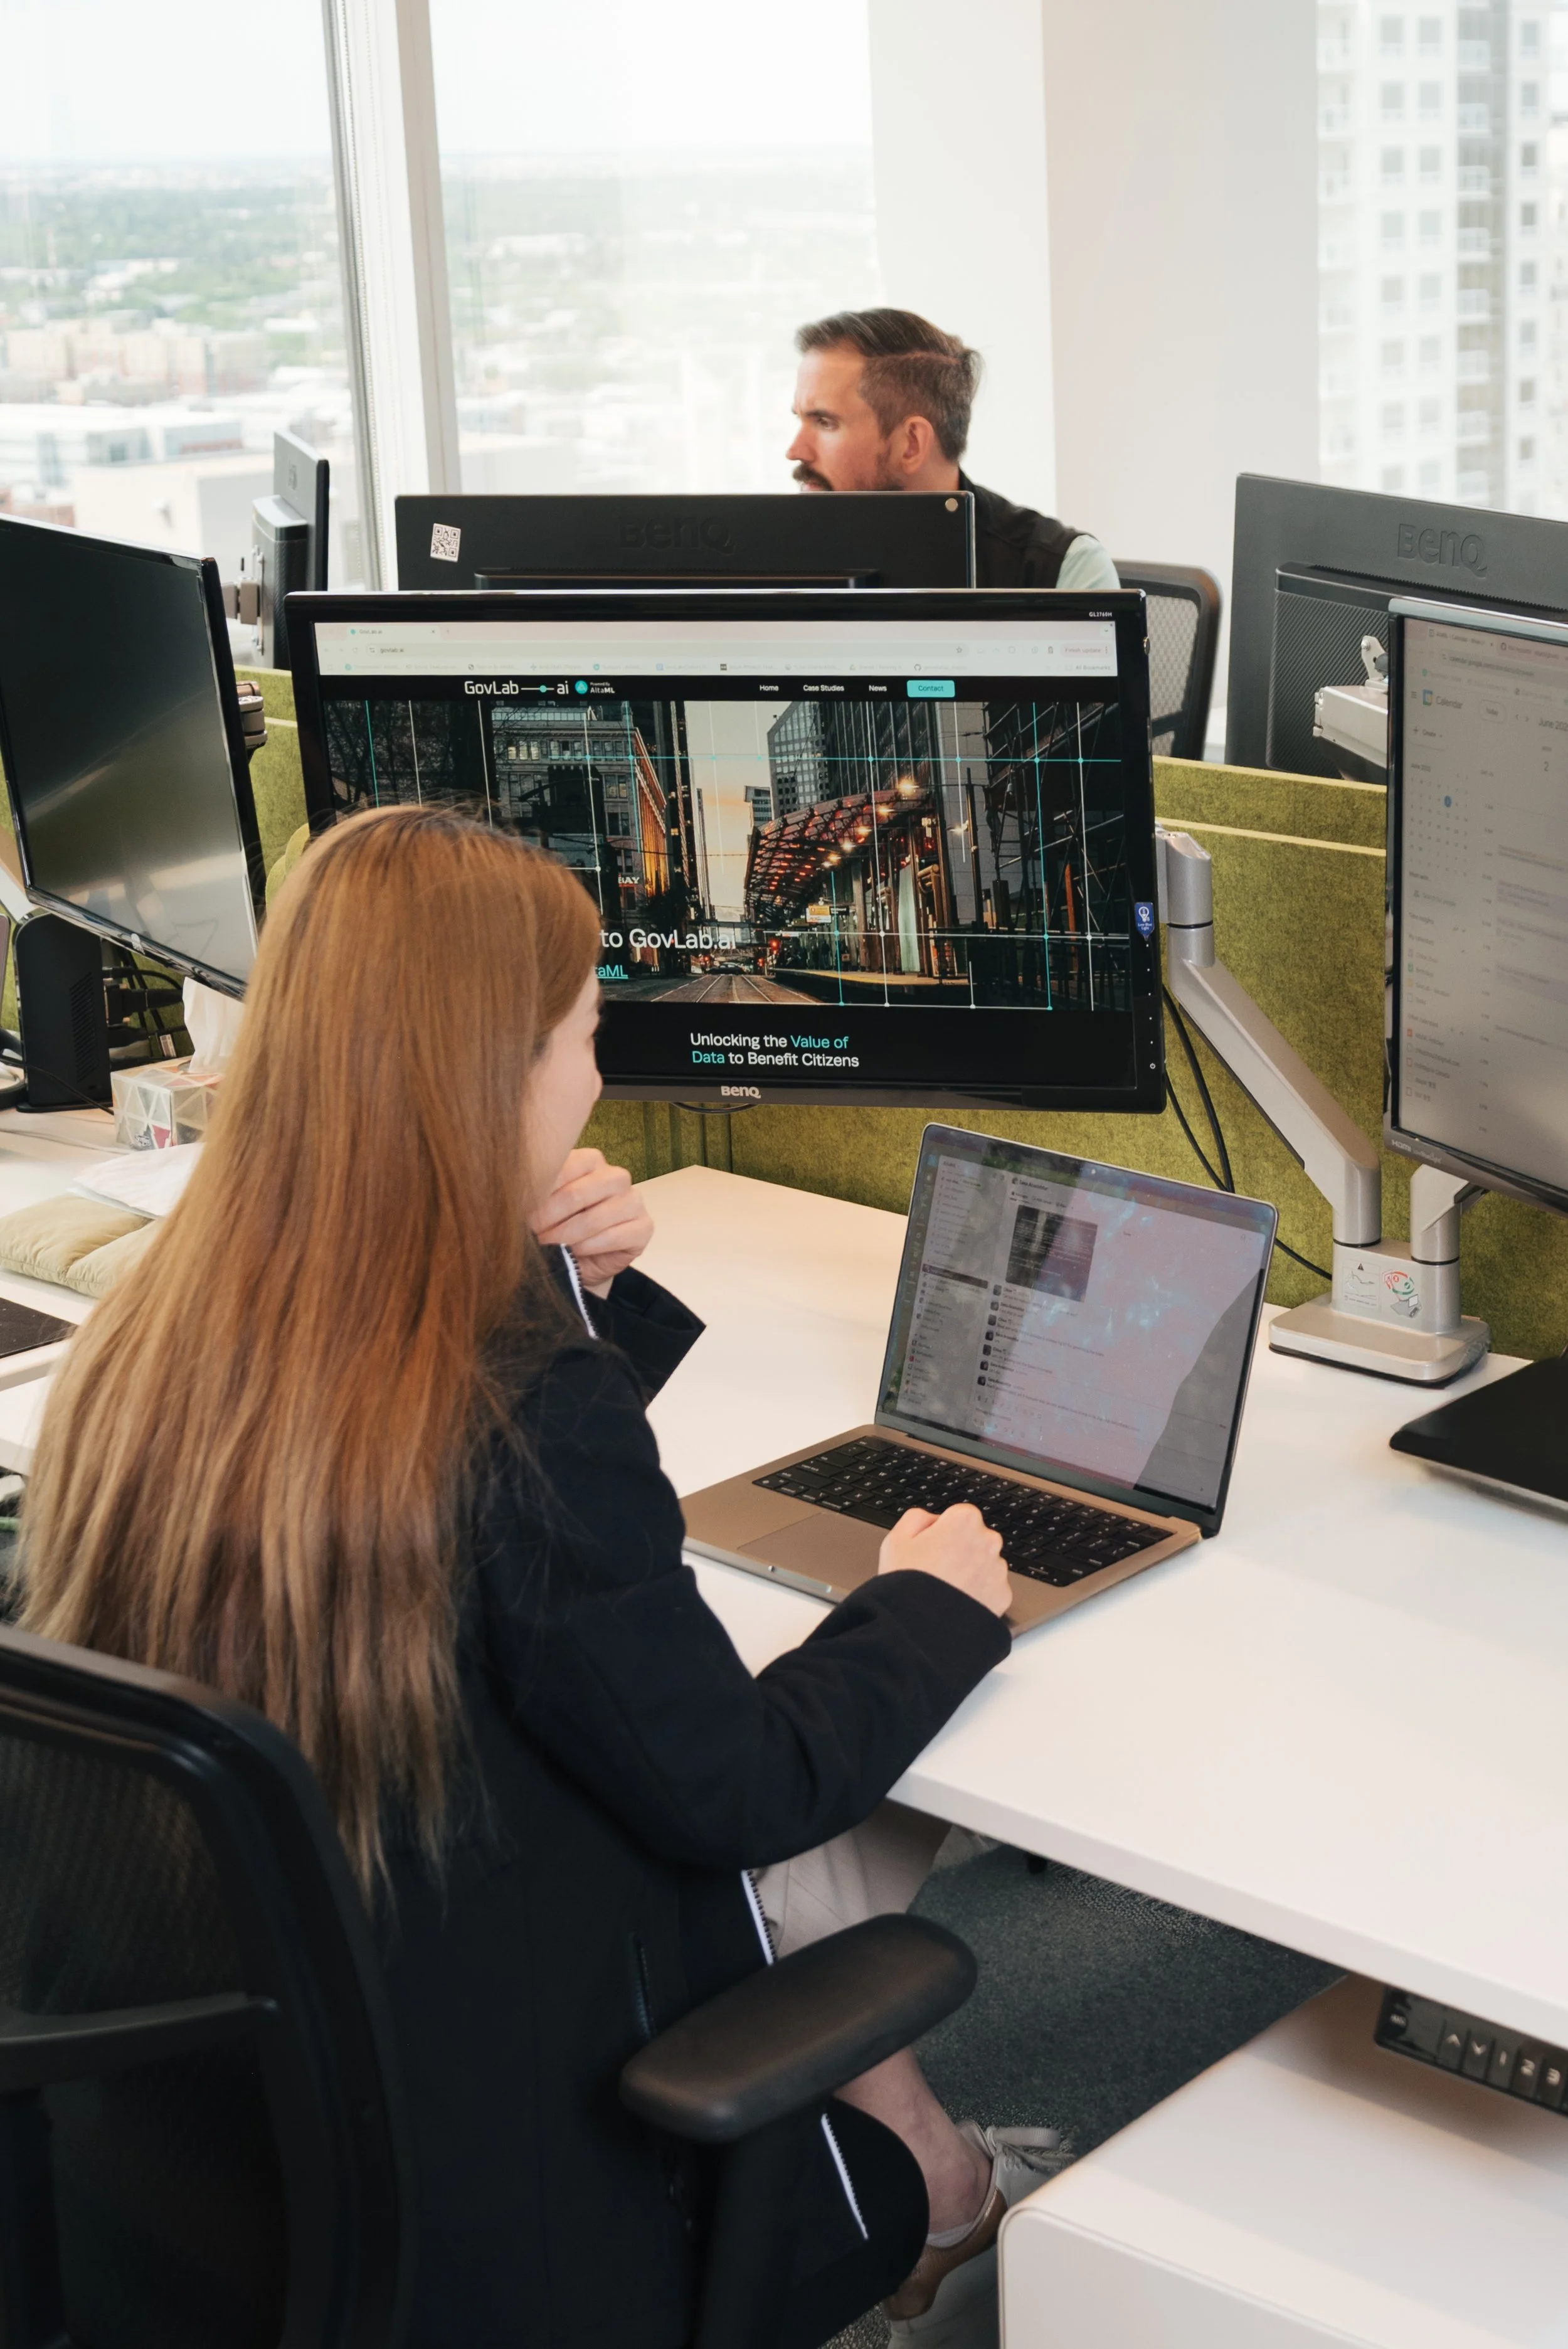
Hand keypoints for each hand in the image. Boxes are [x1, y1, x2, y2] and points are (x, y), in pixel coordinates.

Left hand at [531, 1148, 652, 1296]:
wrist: (580, 1261)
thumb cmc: (559, 1227)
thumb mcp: (543, 1206)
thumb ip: (537, 1192)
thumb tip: (516, 1194)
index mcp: (591, 1161)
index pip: (566, 1165)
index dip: (540, 1191)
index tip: (521, 1208)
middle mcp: (616, 1176)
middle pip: (578, 1193)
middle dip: (549, 1217)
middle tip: (532, 1232)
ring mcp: (633, 1201)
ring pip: (595, 1217)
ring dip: (566, 1235)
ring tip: (549, 1244)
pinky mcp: (644, 1227)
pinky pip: (615, 1236)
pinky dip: (589, 1247)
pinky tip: (575, 1252)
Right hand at [877, 1504, 1010, 1616]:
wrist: (922, 1626)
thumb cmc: (908, 1583)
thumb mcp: (896, 1539)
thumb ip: (917, 1518)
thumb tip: (931, 1520)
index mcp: (964, 1520)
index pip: (957, 1517)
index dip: (940, 1533)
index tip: (930, 1547)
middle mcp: (988, 1540)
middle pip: (974, 1540)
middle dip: (958, 1551)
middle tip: (935, 1571)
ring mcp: (998, 1569)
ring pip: (983, 1565)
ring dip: (969, 1573)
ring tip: (944, 1590)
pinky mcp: (1003, 1595)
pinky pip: (990, 1589)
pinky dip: (977, 1594)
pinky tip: (956, 1602)